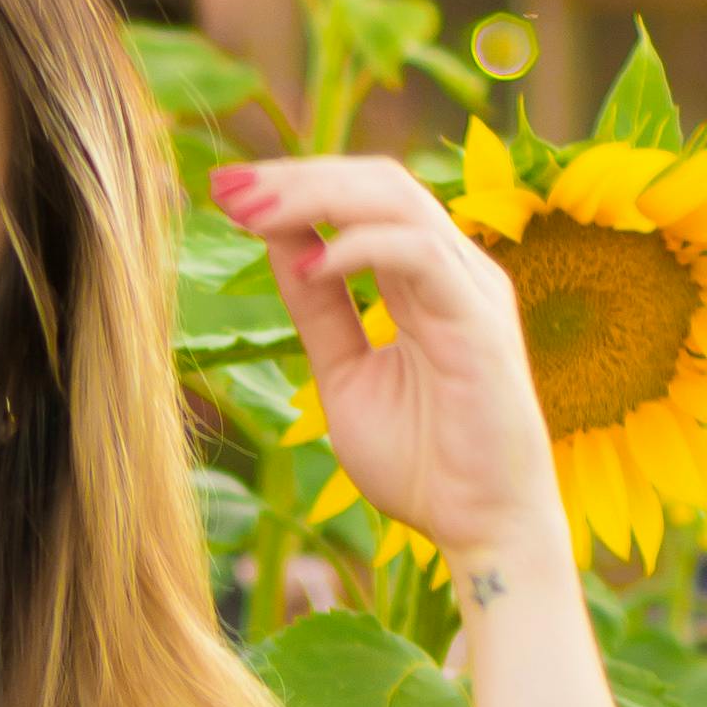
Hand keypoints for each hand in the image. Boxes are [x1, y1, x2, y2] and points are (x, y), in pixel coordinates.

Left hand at [212, 155, 570, 578]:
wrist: (482, 529)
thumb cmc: (424, 463)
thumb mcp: (344, 374)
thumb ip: (318, 311)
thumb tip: (279, 245)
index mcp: (424, 279)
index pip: (360, 200)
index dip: (293, 187)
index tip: (224, 190)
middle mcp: (452, 270)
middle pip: (376, 182)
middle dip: (295, 177)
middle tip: (226, 185)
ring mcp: (471, 287)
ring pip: (397, 200)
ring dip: (315, 197)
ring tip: (249, 211)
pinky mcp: (480, 319)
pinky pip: (418, 254)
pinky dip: (358, 248)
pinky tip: (307, 265)